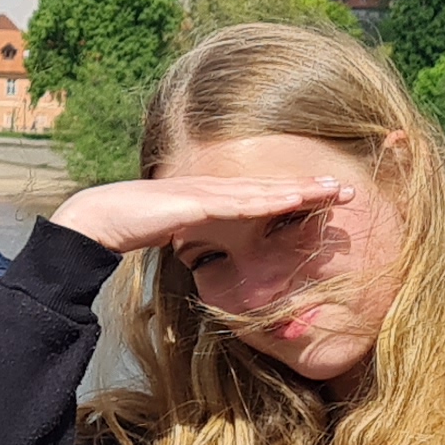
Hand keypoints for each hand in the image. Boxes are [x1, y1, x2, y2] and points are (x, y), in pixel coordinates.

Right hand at [48, 173, 349, 256]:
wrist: (96, 219)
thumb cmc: (131, 229)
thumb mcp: (177, 239)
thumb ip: (198, 243)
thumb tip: (211, 255)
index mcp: (215, 201)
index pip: (264, 198)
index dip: (297, 197)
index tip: (329, 199)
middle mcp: (216, 191)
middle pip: (273, 189)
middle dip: (311, 189)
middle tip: (348, 189)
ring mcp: (206, 194)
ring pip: (264, 192)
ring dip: (300, 191)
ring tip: (333, 190)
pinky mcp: (195, 203)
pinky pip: (238, 203)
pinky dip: (267, 201)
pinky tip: (291, 199)